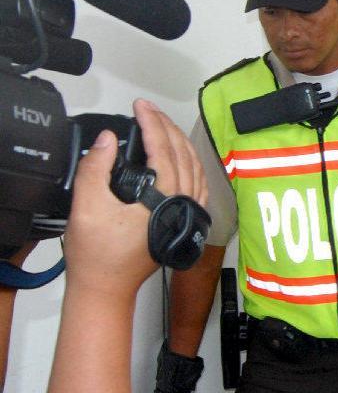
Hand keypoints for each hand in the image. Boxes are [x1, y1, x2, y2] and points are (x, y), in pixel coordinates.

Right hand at [64, 99, 205, 295]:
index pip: (162, 149)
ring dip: (179, 141)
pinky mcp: (185, 218)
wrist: (107, 286)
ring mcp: (187, 211)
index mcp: (163, 198)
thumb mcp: (87, 206)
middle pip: (182, 153)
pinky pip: (197, 182)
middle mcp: (182, 203)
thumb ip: (96, 168)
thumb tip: (108, 139)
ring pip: (194, 166)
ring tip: (161, 123)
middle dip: (166, 126)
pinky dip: (190, 162)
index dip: (151, 122)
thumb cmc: (98, 254)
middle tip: (147, 109)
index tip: (139, 106)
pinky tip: (180, 155)